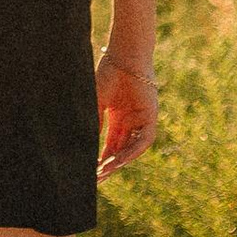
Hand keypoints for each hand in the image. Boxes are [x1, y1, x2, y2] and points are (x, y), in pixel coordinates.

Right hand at [96, 45, 159, 175]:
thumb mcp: (96, 103)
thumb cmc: (107, 74)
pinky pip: (144, 139)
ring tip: (105, 171)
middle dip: (109, 165)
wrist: (123, 57)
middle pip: (120, 149)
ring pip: (132, 147)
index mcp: (116, 116)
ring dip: (120, 161)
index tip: (90, 171)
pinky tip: (121, 160)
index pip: (110, 144)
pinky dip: (133, 151)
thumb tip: (86, 144)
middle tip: (97, 179)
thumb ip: (94, 122)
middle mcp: (129, 120)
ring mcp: (141, 119)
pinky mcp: (150, 116)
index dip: (101, 158)